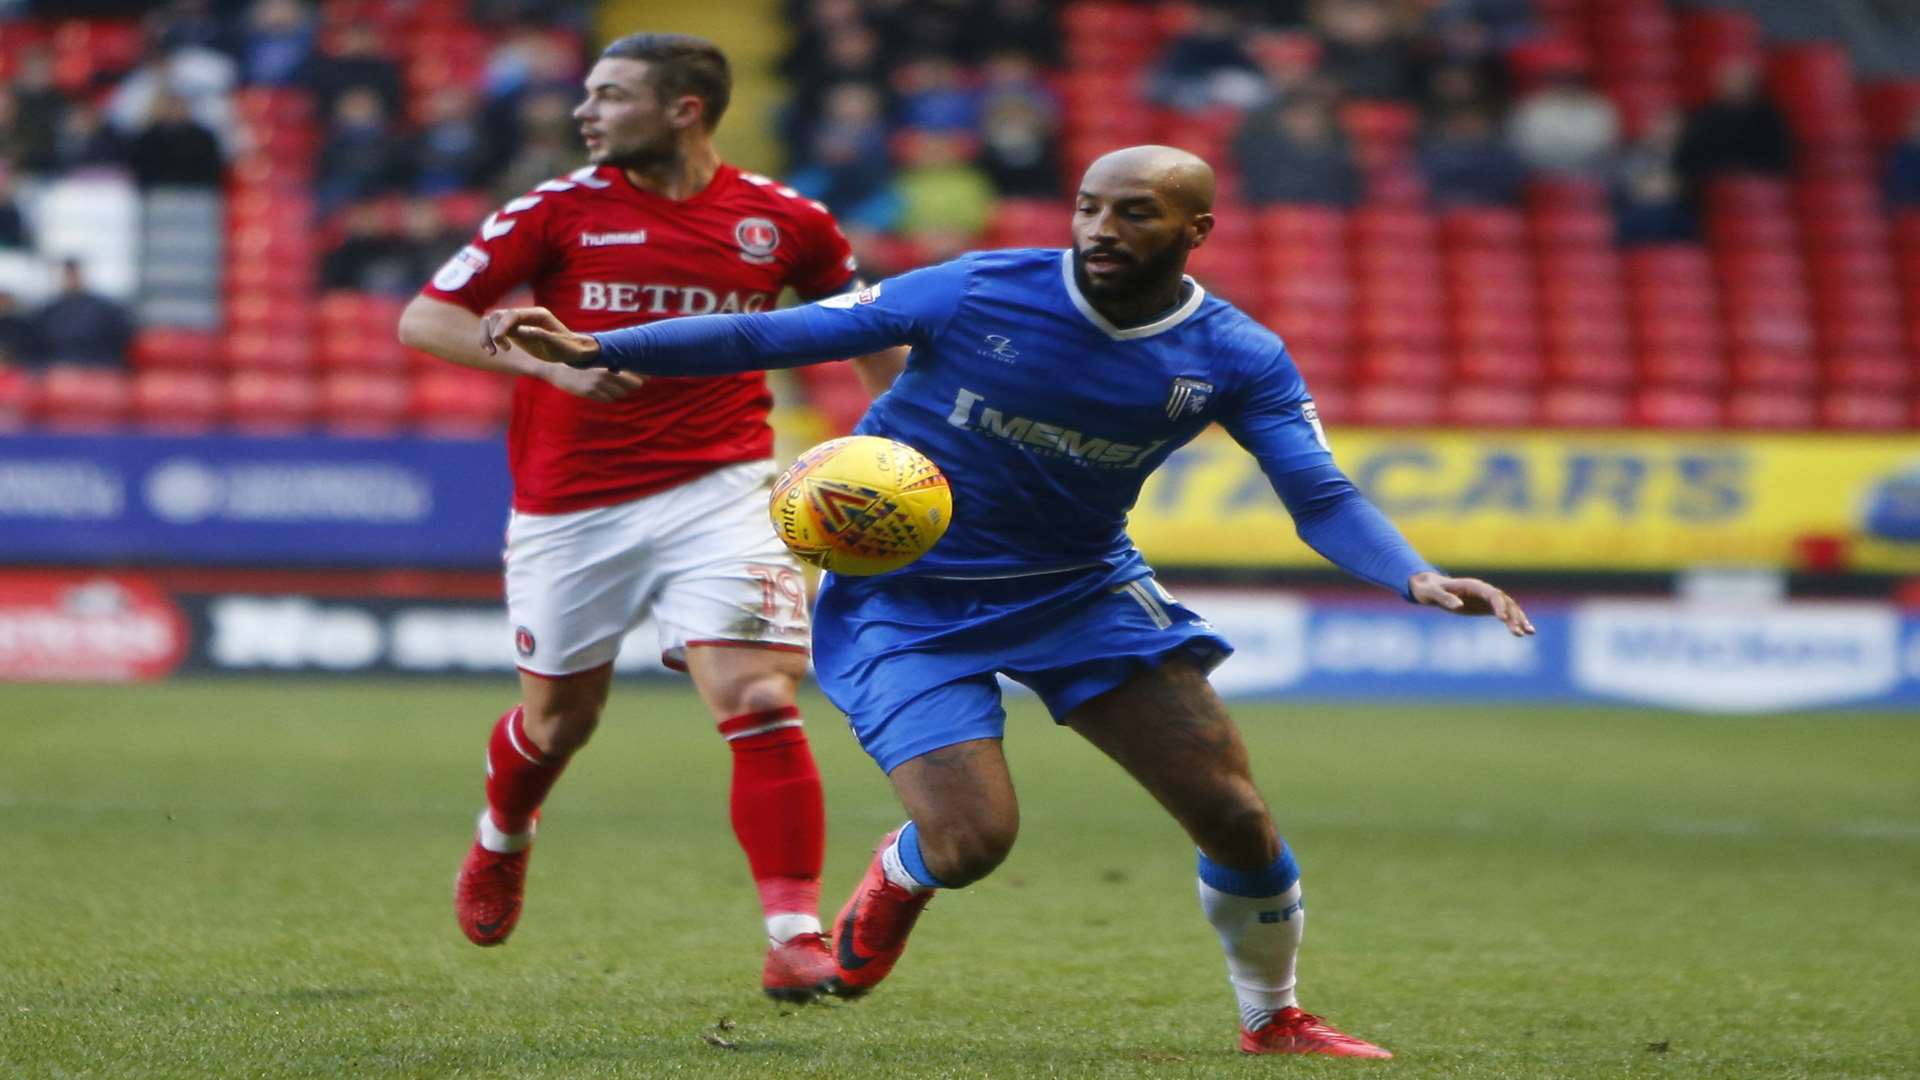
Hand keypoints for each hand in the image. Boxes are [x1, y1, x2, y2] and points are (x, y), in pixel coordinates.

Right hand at [483, 306, 602, 367]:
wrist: (572, 352)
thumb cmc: (568, 348)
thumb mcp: (557, 345)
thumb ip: (540, 335)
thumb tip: (519, 331)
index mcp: (537, 314)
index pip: (512, 314)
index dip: (502, 326)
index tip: (498, 341)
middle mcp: (525, 315)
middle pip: (498, 315)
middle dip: (493, 332)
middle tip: (503, 350)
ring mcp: (519, 323)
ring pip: (492, 321)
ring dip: (486, 335)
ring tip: (492, 353)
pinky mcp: (514, 332)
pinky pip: (495, 330)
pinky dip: (488, 339)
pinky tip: (492, 352)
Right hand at [543, 364, 645, 401]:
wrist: (556, 366)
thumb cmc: (581, 359)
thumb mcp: (598, 354)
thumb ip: (614, 358)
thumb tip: (636, 361)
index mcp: (609, 360)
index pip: (636, 371)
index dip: (643, 374)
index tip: (647, 375)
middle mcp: (605, 372)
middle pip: (634, 385)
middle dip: (633, 383)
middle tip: (629, 379)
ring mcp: (597, 384)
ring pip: (621, 393)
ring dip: (619, 390)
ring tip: (610, 383)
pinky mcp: (590, 392)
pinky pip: (608, 399)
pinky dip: (608, 396)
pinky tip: (600, 389)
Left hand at [1408, 571, 1535, 636]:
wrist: (1429, 587)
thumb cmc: (1428, 589)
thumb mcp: (1432, 594)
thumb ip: (1444, 599)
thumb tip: (1458, 606)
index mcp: (1472, 585)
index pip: (1492, 594)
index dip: (1499, 605)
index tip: (1502, 619)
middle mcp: (1484, 590)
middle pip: (1505, 601)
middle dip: (1514, 616)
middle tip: (1520, 632)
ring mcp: (1487, 599)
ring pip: (1509, 608)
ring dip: (1520, 619)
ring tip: (1530, 633)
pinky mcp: (1487, 607)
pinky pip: (1505, 614)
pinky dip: (1515, 622)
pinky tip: (1526, 633)